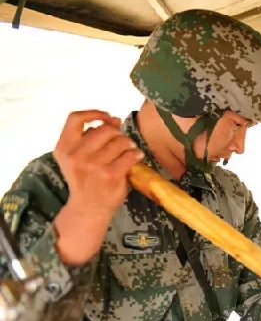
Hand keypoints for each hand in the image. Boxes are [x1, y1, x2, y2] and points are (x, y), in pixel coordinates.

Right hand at [52, 111, 143, 264]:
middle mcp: (76, 155)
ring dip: (128, 143)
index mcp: (63, 147)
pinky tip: (135, 157)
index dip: (94, 113)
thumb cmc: (85, 180)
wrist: (88, 208)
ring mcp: (93, 165)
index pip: (75, 118)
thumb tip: (114, 118)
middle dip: (117, 133)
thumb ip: (91, 137)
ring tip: (128, 150)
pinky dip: (136, 154)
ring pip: (120, 141)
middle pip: (104, 129)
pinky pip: (130, 155)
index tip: (107, 117)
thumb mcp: (77, 157)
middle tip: (121, 141)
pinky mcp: (111, 175)